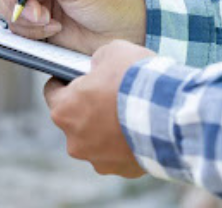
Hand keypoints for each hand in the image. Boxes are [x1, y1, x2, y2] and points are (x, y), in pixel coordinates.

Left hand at [44, 40, 154, 176]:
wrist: (168, 111)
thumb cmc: (135, 78)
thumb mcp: (113, 51)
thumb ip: (98, 60)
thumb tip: (98, 67)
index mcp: (65, 109)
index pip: (52, 91)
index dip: (66, 80)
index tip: (79, 77)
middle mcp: (74, 139)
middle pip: (75, 118)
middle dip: (90, 105)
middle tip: (112, 91)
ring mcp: (97, 158)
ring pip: (97, 139)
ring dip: (108, 127)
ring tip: (131, 109)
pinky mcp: (120, 170)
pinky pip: (119, 152)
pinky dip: (126, 141)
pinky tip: (141, 126)